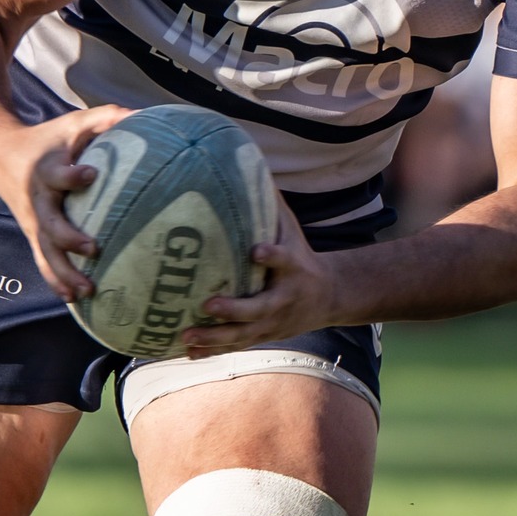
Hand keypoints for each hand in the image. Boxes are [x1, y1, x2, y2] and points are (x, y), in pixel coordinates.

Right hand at [0, 104, 133, 300]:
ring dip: (64, 273)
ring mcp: (34, 222)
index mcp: (47, 170)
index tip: (90, 175)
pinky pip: (43, 262)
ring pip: (46, 252)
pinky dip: (56, 281)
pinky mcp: (34, 235)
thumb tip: (143, 115)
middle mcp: (38, 199)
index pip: (58, 174)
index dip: (72, 176)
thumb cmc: (48, 140)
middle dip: (69, 237)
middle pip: (49, 223)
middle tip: (93, 249)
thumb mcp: (71, 124)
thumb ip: (104, 119)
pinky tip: (74, 300)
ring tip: (87, 291)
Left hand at [182, 199, 341, 356]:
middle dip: (235, 309)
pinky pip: (235, 346)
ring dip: (214, 337)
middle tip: (209, 303)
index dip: (272, 255)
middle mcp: (283, 299)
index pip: (284, 259)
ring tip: (186, 335)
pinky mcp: (261, 336)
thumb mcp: (292, 230)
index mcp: (294, 268)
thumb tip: (245, 162)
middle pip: (260, 308)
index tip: (257, 250)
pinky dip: (211, 351)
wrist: (330, 297)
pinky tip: (187, 353)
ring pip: (243, 334)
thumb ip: (269, 205)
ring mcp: (272, 323)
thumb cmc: (300, 255)